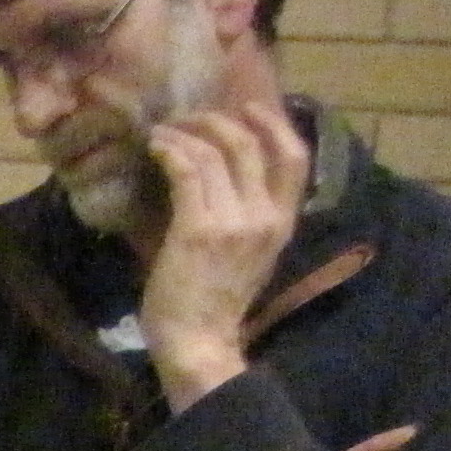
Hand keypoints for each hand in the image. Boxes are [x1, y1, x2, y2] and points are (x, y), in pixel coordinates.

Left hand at [138, 100, 310, 404]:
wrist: (198, 342)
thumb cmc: (214, 303)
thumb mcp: (249, 256)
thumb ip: (249, 218)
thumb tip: (227, 178)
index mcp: (283, 222)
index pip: (295, 157)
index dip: (273, 124)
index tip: (247, 107)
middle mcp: (265, 216)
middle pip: (252, 144)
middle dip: (219, 121)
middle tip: (189, 117)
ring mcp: (234, 221)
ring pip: (216, 153)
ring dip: (187, 133)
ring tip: (164, 131)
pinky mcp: (199, 229)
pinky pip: (188, 171)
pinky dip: (171, 151)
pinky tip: (155, 147)